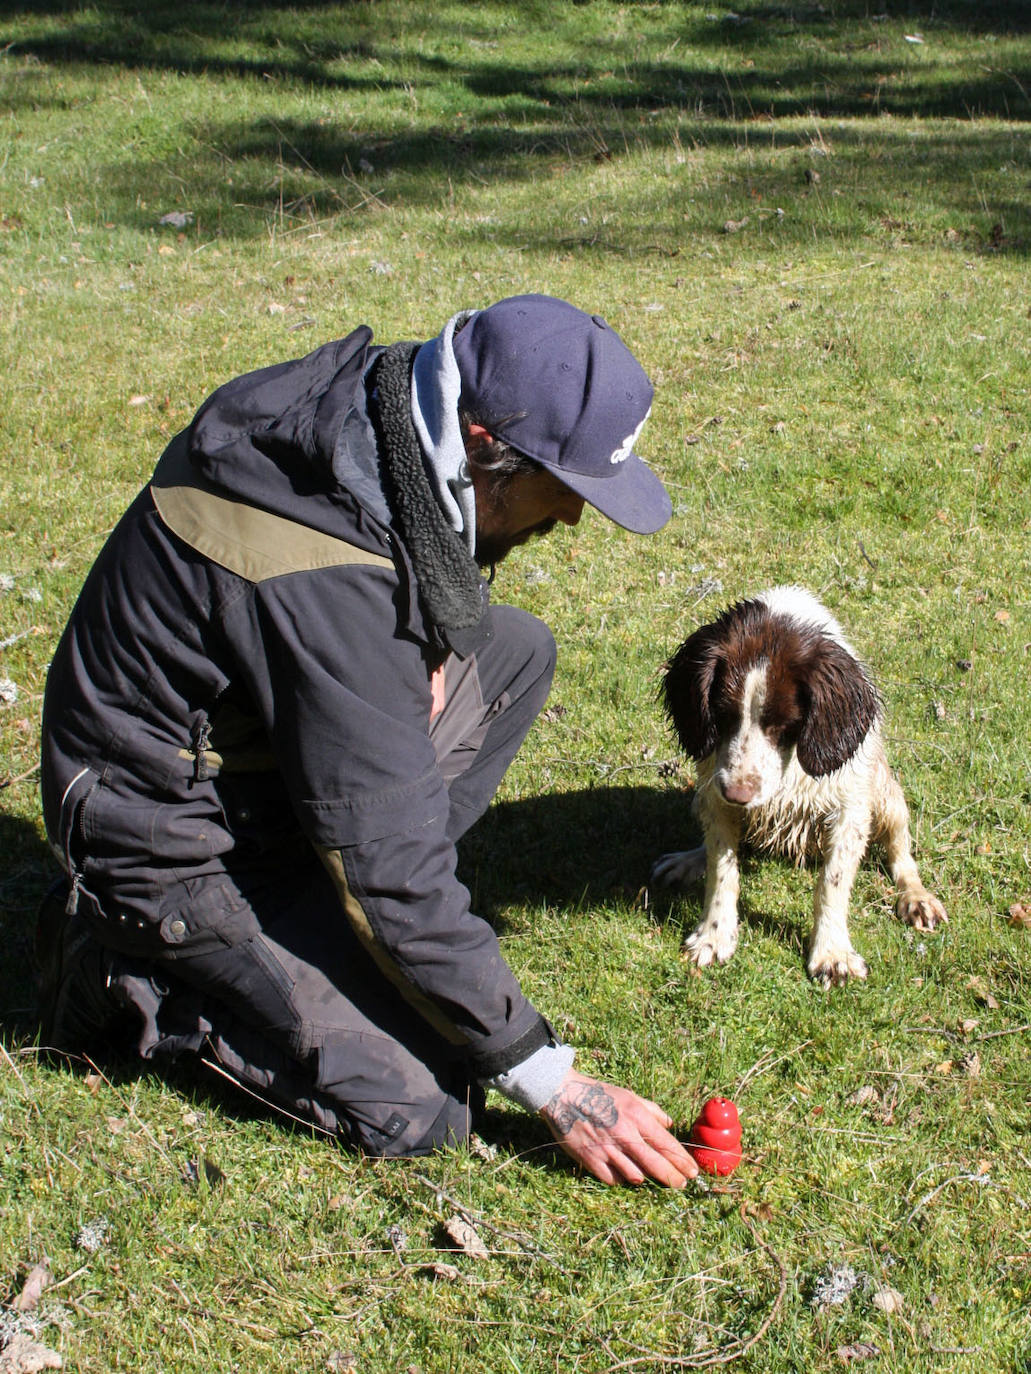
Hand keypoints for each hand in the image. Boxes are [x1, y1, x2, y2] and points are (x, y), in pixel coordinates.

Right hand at [540, 1069, 698, 1187]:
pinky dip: (621, 1178)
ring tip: (649, 1174)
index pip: (666, 1144)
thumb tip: (670, 1124)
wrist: (564, 1096)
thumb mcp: (630, 1096)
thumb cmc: (599, 1094)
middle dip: (672, 1178)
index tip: (692, 1171)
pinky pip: (614, 1179)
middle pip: (656, 1165)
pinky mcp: (591, 1160)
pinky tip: (624, 1173)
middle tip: (681, 1184)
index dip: (681, 1161)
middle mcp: (624, 1135)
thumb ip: (653, 1111)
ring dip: (645, 1177)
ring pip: (636, 1177)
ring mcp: (607, 1150)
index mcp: (636, 1116)